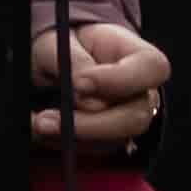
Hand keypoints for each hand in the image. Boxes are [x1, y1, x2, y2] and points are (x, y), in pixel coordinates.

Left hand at [29, 22, 169, 152]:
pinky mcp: (107, 140)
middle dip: (92, 123)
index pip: (152, 68)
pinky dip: (63, 142)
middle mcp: (141, 92)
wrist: (53, 61)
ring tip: (38, 122)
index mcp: (138, 56)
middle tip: (49, 118)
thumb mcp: (59, 40)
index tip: (79, 83)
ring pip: (113, 140)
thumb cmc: (63, 44)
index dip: (121, 79)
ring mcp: (126, 120)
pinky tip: (40, 127)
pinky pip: (91, 150)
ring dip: (72, 135)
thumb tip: (83, 90)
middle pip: (137, 116)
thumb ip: (72, 59)